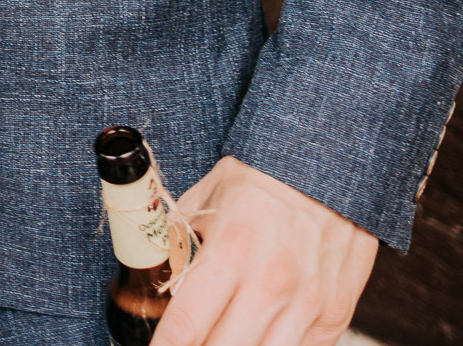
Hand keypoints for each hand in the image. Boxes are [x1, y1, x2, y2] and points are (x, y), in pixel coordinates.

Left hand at [155, 156, 376, 345]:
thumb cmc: (260, 180)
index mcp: (230, 252)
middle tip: (190, 342)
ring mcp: (306, 306)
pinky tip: (258, 334)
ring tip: (224, 334)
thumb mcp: (207, 199)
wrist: (329, 165)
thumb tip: (159, 278)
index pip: (186, 326)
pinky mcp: (333, 317)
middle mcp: (269, 285)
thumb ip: (181, 243)